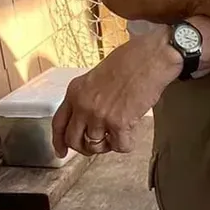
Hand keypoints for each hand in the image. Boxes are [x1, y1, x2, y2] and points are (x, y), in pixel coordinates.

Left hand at [52, 29, 180, 157]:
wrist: (151, 58)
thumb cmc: (130, 60)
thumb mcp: (97, 76)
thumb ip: (88, 96)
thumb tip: (90, 117)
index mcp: (75, 91)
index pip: (59, 123)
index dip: (58, 141)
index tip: (61, 152)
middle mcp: (83, 105)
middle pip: (74, 140)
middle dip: (84, 148)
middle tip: (97, 146)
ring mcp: (100, 115)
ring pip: (95, 146)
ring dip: (107, 145)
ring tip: (118, 134)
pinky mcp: (119, 123)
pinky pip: (119, 147)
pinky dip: (126, 144)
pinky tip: (131, 133)